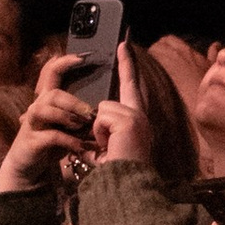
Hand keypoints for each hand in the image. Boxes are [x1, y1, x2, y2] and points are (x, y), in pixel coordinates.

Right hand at [0, 53, 98, 188]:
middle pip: (52, 93)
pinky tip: (80, 146)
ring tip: (82, 126)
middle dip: (73, 101)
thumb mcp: (69, 127)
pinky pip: (49, 136)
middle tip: (90, 113)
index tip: (82, 57)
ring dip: (66, 116)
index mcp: (48, 100)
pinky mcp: (31, 141)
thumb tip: (105, 109)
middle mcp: (38, 108)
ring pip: (44, 109)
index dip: (64, 63)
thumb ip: (81, 116)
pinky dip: (68, 140)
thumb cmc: (52, 144)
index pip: (51, 74)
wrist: (31, 167)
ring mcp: (32, 124)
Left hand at [88, 44, 153, 169]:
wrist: (125, 186)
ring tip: (108, 147)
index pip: (132, 88)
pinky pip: (101, 118)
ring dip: (98, 129)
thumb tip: (83, 127)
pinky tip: (109, 146)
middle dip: (127, 61)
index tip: (124, 46)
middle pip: (130, 84)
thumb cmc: (116, 173)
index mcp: (137, 121)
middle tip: (123, 38)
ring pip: (103, 108)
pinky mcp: (129, 120)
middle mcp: (141, 115)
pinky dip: (99, 134)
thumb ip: (97, 133)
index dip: (129, 67)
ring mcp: (137, 116)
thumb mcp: (103, 149)